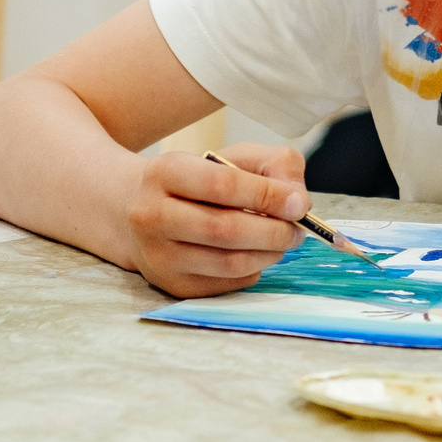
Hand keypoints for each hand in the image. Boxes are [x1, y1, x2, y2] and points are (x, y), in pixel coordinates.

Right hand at [125, 143, 309, 298]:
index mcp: (165, 172)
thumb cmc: (198, 182)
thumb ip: (272, 165)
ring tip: (281, 242)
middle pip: (225, 229)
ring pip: (228, 263)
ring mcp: (158, 254)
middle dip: (274, 232)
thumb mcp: (231, 157)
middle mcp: (151, 214)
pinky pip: (225, 283)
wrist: (142, 210)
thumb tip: (298, 201)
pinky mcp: (170, 284)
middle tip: (297, 230)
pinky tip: (254, 254)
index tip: (299, 204)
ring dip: (268, 254)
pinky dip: (252, 270)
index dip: (267, 196)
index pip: (222, 185)